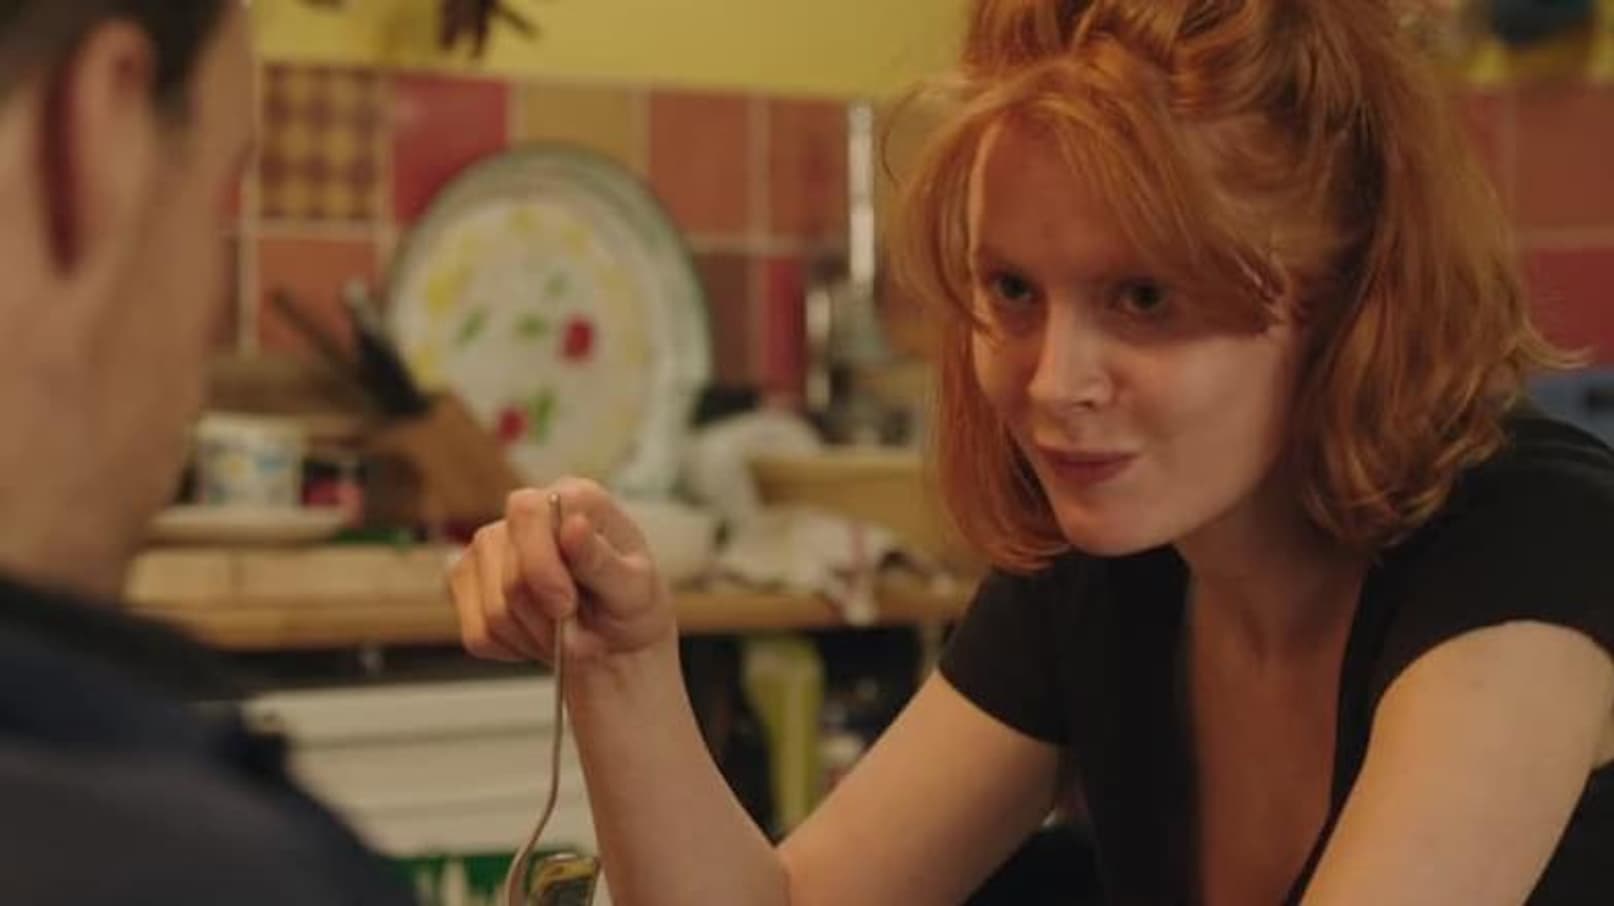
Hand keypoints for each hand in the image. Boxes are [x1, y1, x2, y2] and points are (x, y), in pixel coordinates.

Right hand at [449, 478, 676, 663]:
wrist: (617, 639)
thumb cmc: (632, 605)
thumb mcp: (634, 588)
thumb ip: (602, 560)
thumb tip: (573, 525)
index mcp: (574, 498)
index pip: (527, 513)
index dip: (540, 565)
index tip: (566, 605)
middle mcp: (527, 513)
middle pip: (505, 569)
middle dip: (543, 613)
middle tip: (576, 626)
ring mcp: (491, 546)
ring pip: (492, 608)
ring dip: (532, 635)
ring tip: (564, 632)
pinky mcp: (469, 582)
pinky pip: (477, 632)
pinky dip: (512, 648)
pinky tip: (539, 637)